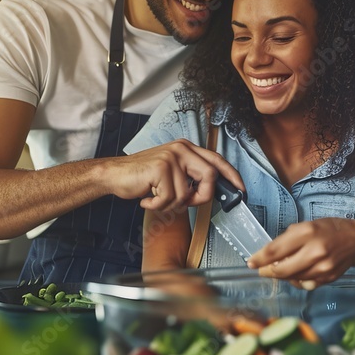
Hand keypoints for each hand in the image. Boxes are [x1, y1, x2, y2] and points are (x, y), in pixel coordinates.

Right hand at [111, 139, 244, 212]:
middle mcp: (181, 149)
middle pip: (210, 175)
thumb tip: (212, 193)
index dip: (232, 175)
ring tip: (157, 199)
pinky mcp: (160, 168)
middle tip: (188, 203)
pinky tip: (148, 199)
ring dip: (172, 205)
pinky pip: (169, 198)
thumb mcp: (171, 172)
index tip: (240, 190)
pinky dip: (157, 206)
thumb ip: (191, 178)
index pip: (217, 160)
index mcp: (186, 148)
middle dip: (202, 196)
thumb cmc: (142, 177)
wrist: (115, 175)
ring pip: (187, 193)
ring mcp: (171, 157)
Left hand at [247, 218, 354, 288]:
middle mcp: (315, 251)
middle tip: (261, 270)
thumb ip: (287, 239)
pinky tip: (296, 274)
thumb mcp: (306, 225)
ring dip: (282, 276)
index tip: (250, 262)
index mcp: (307, 233)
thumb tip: (269, 254)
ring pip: (292, 279)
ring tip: (279, 269)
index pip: (275, 250)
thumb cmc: (329, 229)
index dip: (259, 259)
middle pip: (281, 270)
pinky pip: (305, 284)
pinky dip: (297, 281)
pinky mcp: (328, 279)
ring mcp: (322, 267)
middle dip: (267, 271)